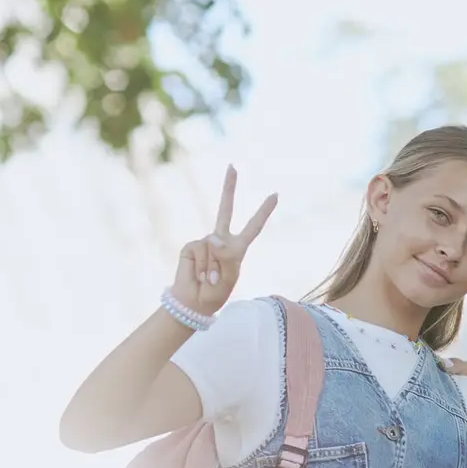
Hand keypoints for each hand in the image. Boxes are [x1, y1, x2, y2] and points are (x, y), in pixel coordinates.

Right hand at [173, 167, 275, 315]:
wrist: (194, 301)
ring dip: (213, 267)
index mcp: (237, 248)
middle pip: (225, 209)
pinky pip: (201, 251)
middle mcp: (221, 240)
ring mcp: (205, 241)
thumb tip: (212, 236)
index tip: (275, 194)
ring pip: (213, 246)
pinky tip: (199, 273)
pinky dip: (202, 266)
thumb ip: (225, 257)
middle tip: (233, 166)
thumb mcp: (228, 277)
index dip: (263, 211)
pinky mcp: (191, 245)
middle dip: (228, 187)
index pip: (253, 226)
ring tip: (209, 277)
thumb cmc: (215, 291)